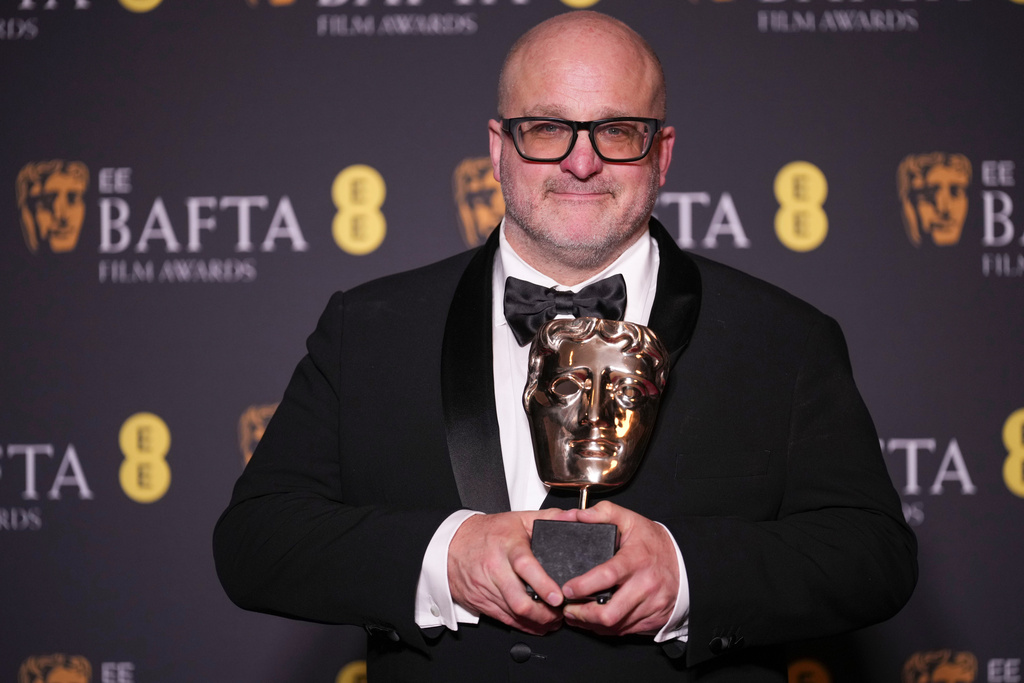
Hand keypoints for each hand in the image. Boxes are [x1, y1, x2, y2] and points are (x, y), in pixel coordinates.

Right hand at [448, 508, 575, 634]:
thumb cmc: (487, 532)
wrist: (451, 544)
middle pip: (519, 601)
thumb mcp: (518, 518)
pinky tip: (536, 624)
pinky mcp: (482, 603)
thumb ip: (549, 518)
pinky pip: (505, 620)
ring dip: (537, 622)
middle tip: (560, 613)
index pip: (525, 567)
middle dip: (544, 614)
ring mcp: (487, 589)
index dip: (542, 584)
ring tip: (553, 619)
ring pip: (514, 615)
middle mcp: (496, 570)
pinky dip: (523, 626)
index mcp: (507, 547)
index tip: (557, 597)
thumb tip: (575, 517)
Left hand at [560, 501, 678, 635]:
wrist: (686, 562)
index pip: (607, 577)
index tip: (568, 589)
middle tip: (567, 608)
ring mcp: (649, 605)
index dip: (584, 586)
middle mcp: (644, 586)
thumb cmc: (654, 542)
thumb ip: (603, 513)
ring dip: (591, 624)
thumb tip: (577, 516)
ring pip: (615, 626)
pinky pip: (625, 631)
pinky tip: (594, 620)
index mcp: (635, 560)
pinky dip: (606, 628)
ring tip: (575, 614)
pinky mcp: (653, 619)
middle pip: (610, 613)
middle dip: (583, 615)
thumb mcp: (630, 520)